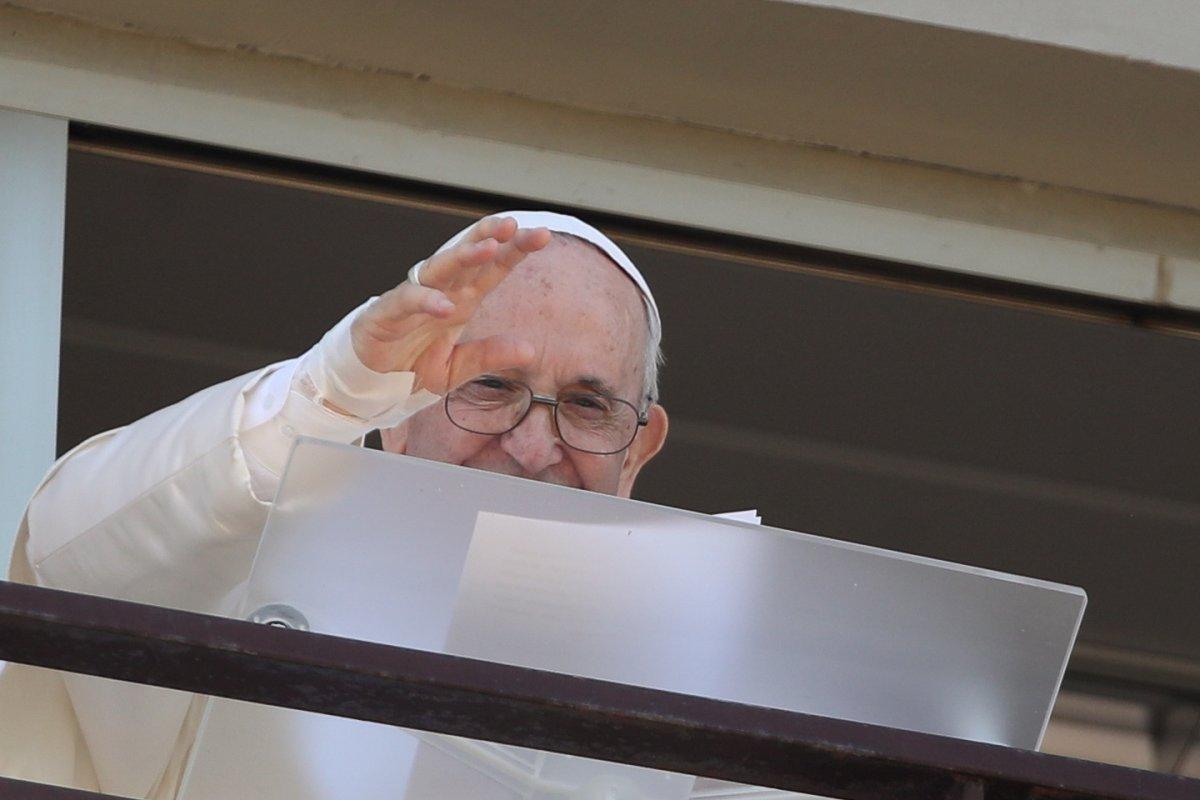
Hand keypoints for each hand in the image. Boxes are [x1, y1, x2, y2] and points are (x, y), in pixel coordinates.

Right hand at [350, 216, 552, 394]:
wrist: (371, 384)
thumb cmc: (414, 365)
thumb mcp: (458, 369)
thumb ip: (490, 356)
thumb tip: (531, 351)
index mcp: (463, 299)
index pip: (493, 268)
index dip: (515, 250)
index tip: (542, 235)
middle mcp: (441, 292)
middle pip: (468, 256)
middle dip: (491, 238)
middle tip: (514, 225)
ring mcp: (414, 298)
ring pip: (440, 269)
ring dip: (463, 256)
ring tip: (488, 248)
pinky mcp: (387, 313)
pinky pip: (407, 301)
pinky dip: (425, 301)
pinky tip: (444, 306)